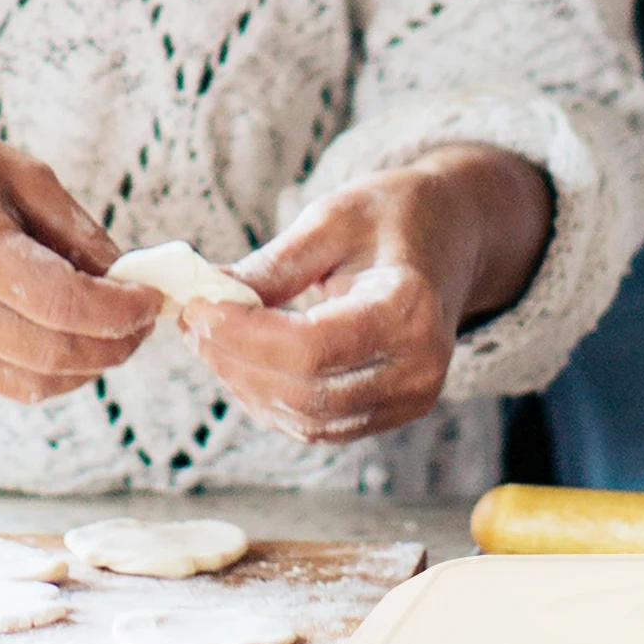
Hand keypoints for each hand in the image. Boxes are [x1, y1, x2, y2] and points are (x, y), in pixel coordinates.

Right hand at [0, 112, 160, 403]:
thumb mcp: (19, 172)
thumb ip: (80, 231)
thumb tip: (133, 280)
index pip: (65, 301)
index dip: (122, 311)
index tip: (151, 300)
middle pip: (55, 352)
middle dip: (116, 345)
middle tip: (141, 324)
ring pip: (34, 383)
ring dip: (89, 367)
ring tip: (112, 335)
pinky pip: (6, 384)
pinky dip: (50, 372)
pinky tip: (67, 340)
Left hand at [179, 145, 552, 444]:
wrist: (452, 236)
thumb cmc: (393, 217)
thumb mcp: (331, 219)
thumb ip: (271, 266)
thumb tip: (205, 297)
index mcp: (411, 310)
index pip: (313, 348)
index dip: (244, 337)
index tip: (198, 308)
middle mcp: (420, 368)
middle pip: (306, 392)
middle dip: (236, 363)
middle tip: (192, 322)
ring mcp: (410, 399)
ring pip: (307, 420)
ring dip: (246, 386)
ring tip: (210, 339)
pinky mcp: (392, 413)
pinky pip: (319, 426)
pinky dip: (271, 401)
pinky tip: (243, 362)